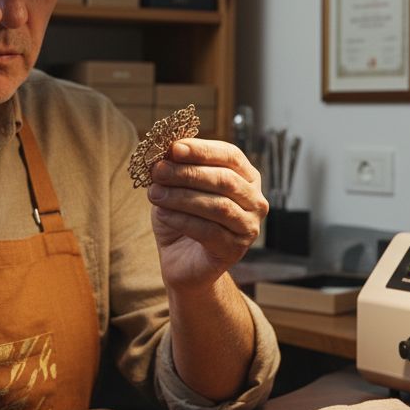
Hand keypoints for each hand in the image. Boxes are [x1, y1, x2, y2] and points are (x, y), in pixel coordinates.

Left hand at [147, 139, 267, 291]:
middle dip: (188, 173)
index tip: (174, 147)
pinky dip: (182, 220)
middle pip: (224, 180)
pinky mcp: (235, 249)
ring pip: (218, 206)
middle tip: (159, 171)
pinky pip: (209, 231)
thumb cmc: (183, 218)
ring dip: (182, 197)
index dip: (202, 150)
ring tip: (155, 194)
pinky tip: (162, 214)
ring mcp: (249, 226)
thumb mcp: (176, 187)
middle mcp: (255, 200)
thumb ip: (177, 167)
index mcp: (246, 177)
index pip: (230, 155)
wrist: (182, 262)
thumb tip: (167, 148)